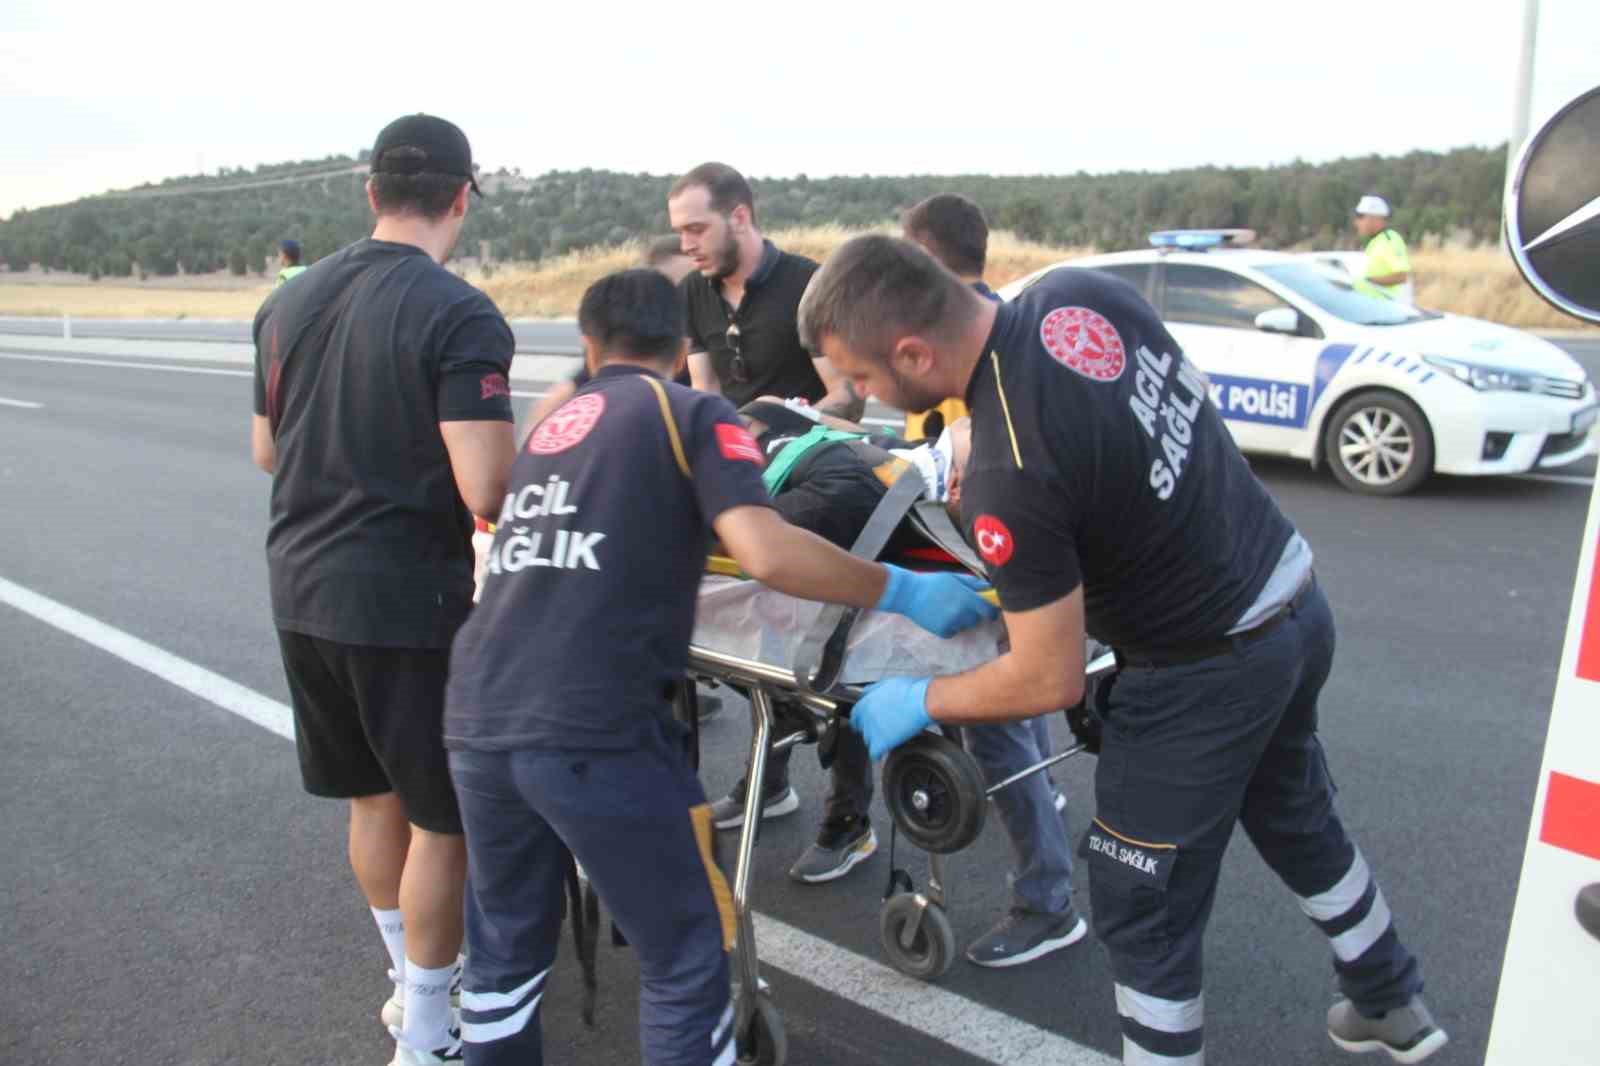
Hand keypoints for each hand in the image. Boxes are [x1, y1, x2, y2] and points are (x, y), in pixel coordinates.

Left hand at [849, 676, 931, 759]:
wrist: (923, 702)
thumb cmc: (910, 691)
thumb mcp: (887, 683)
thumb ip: (873, 689)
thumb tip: (865, 692)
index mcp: (866, 702)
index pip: (855, 715)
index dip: (861, 720)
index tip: (863, 723)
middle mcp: (866, 717)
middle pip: (862, 728)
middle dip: (870, 730)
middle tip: (881, 729)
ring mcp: (873, 730)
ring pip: (867, 741)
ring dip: (875, 741)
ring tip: (887, 739)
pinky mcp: (882, 742)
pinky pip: (874, 754)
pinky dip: (878, 754)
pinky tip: (883, 753)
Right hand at [876, 564, 999, 636]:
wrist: (909, 594)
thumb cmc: (933, 583)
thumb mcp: (955, 578)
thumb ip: (974, 584)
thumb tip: (990, 589)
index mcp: (967, 597)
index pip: (989, 610)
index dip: (991, 611)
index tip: (990, 610)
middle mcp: (962, 612)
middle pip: (977, 619)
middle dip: (973, 614)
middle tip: (962, 605)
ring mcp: (952, 623)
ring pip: (965, 626)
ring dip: (961, 620)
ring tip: (948, 610)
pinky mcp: (943, 632)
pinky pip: (954, 632)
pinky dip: (950, 627)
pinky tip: (940, 617)